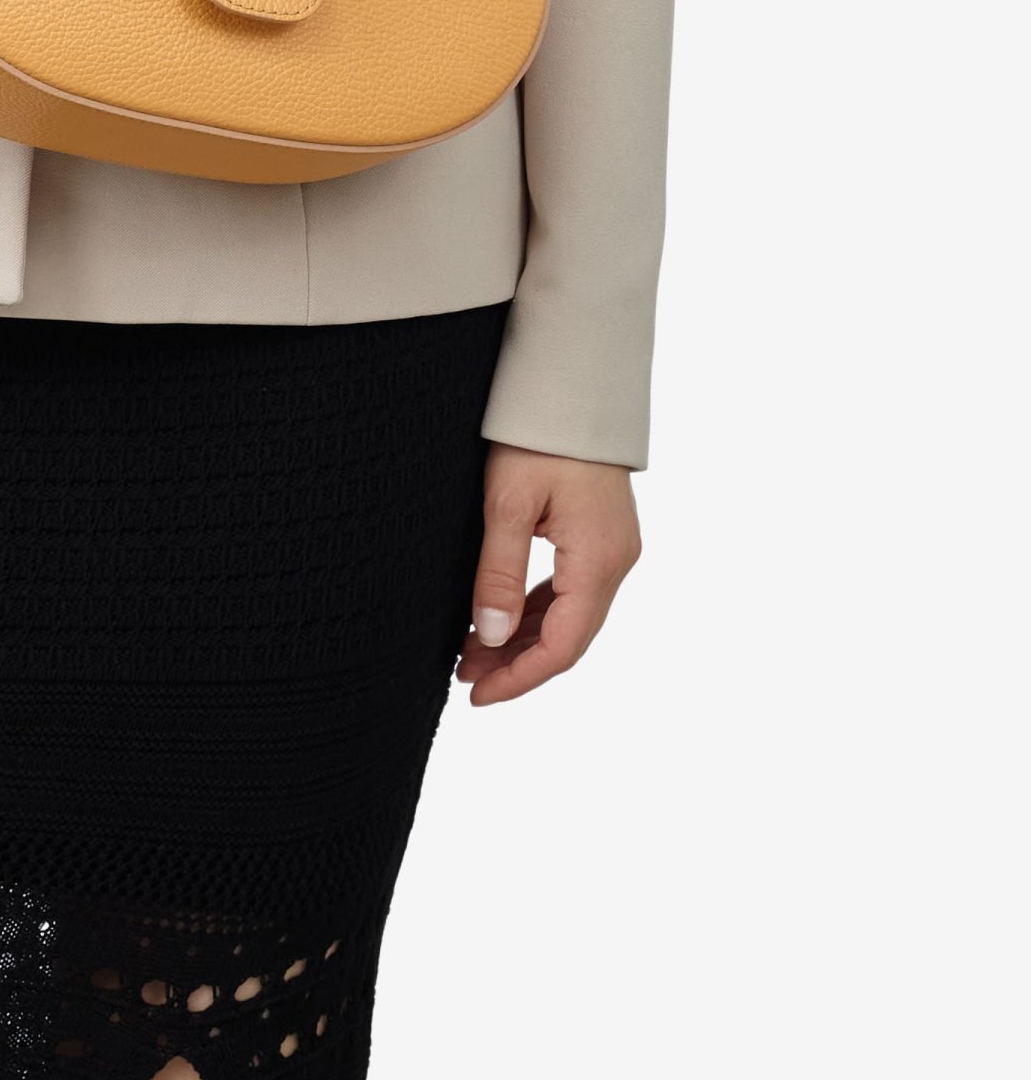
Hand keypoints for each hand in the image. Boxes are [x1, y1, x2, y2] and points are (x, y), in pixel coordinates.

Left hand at [455, 443, 640, 704]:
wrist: (572, 383)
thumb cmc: (538, 436)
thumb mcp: (508, 504)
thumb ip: (498, 573)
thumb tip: (489, 638)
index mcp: (599, 561)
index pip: (562, 647)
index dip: (519, 678)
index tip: (477, 695)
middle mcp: (615, 562)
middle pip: (568, 637)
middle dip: (516, 664)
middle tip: (464, 677)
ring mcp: (612, 549)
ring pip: (568, 615)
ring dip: (522, 639)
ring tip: (471, 654)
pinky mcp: (600, 536)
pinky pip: (569, 589)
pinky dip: (534, 610)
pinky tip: (499, 618)